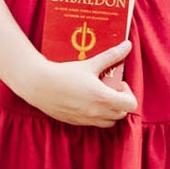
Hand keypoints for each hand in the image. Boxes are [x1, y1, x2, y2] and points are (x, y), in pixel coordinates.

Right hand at [22, 40, 136, 125]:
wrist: (39, 85)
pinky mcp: (75, 122)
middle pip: (121, 114)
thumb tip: (128, 45)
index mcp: (103, 98)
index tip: (118, 83)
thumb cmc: (64, 73)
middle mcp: (97, 112)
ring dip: (110, 111)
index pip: (130, 105)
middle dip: (120, 102)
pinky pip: (93, 123)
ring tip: (100, 97)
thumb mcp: (90, 64)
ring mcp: (86, 120)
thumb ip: (111, 56)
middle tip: (109, 88)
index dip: (128, 94)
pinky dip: (96, 115)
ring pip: (109, 122)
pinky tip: (86, 101)